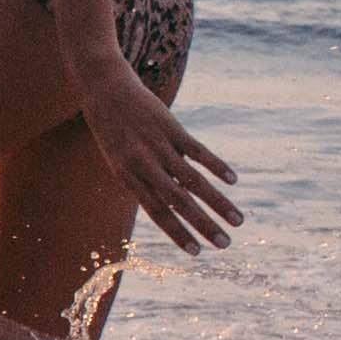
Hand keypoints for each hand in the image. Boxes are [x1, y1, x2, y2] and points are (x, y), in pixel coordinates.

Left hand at [77, 66, 243, 255]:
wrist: (102, 87)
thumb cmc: (110, 127)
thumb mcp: (117, 158)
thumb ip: (141, 178)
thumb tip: (166, 198)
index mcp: (127, 177)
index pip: (157, 212)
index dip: (177, 233)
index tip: (196, 252)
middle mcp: (144, 165)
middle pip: (179, 202)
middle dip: (203, 226)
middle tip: (225, 244)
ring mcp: (159, 146)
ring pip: (193, 180)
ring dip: (218, 202)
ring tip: (238, 220)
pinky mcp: (171, 128)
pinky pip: (198, 151)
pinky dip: (217, 166)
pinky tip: (233, 181)